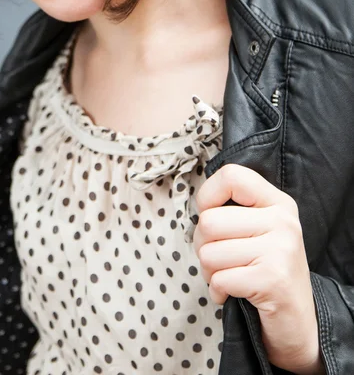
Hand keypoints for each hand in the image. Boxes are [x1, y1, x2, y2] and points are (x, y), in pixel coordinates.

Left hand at [193, 164, 324, 374]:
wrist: (296, 320)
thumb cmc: (264, 270)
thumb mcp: (256, 230)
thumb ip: (231, 210)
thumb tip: (199, 207)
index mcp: (277, 202)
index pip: (231, 175)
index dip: (208, 196)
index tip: (210, 214)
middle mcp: (283, 221)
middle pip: (209, 221)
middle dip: (203, 245)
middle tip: (221, 259)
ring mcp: (280, 249)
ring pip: (209, 253)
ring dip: (210, 272)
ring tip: (230, 276)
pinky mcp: (273, 279)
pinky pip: (219, 279)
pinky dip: (218, 291)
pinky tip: (234, 293)